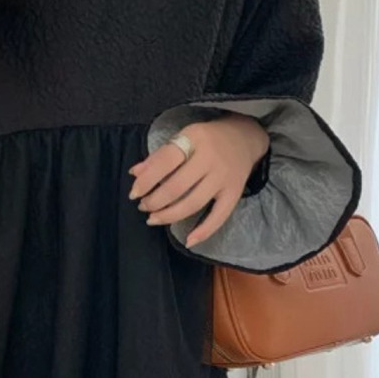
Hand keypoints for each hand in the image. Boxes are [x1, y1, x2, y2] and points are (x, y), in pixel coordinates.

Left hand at [128, 114, 269, 246]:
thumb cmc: (207, 139)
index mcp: (195, 138)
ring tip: (153, 219)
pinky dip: (204, 231)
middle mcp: (211, 158)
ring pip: (193, 203)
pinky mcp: (235, 193)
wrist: (244, 137)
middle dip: (155, 201)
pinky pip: (219, 216)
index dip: (146, 180)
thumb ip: (160, 155)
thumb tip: (135, 174)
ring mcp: (224, 178)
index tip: (134, 193)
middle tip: (143, 206)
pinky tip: (188, 241)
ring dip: (169, 215)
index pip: (165, 161)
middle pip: (177, 186)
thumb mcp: (183, 137)